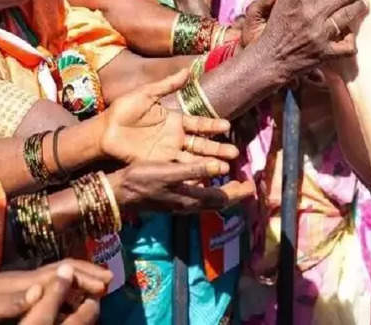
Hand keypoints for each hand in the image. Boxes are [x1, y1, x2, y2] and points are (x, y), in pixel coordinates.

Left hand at [0, 261, 108, 324]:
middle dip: (86, 274)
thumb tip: (39, 291)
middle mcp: (24, 280)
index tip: (105, 281)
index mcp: (22, 281)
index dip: (84, 275)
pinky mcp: (13, 297)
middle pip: (62, 272)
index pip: (60, 273)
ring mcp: (19, 287)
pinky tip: (69, 304)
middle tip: (109, 280)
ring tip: (96, 290)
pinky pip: (47, 291)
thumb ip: (11, 301)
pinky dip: (64, 294)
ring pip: (56, 280)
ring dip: (77, 283)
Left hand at [101, 68, 237, 166]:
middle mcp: (175, 137)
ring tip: (224, 168)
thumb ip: (168, 85)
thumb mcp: (147, 94)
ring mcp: (167, 152)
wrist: (104, 129)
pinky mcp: (158, 163)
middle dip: (218, 149)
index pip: (199, 123)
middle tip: (234, 154)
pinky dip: (191, 174)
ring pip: (193, 158)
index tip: (227, 127)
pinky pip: (177, 169)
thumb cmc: (123, 109)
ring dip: (208, 163)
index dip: (213, 125)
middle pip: (201, 144)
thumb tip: (188, 70)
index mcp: (174, 120)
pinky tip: (203, 179)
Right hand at [108, 161, 253, 213]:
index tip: (252, 185)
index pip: (221, 198)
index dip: (238, 192)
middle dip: (233, 194)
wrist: (118, 193)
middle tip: (246, 185)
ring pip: (207, 199)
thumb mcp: (168, 172)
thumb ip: (193, 170)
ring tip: (229, 181)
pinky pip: (196, 195)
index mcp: (190, 198)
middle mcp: (187, 203)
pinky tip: (203, 180)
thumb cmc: (142, 180)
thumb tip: (219, 167)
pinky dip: (206, 188)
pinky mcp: (170, 198)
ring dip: (221, 191)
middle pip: (216, 201)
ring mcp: (178, 202)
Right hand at [252, 0, 367, 77]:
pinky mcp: (325, 52)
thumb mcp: (280, 2)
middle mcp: (310, 13)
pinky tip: (352, 33)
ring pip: (350, 13)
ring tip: (364, 2)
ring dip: (360, 6)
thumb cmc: (275, 29)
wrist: (270, 60)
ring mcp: (319, 33)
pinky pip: (348, 43)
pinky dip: (352, 38)